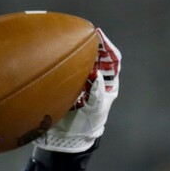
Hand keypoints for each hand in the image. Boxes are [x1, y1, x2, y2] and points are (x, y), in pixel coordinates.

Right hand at [34, 28, 120, 152]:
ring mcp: (81, 81)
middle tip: (80, 32)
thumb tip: (96, 74)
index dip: (107, 46)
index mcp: (108, 85)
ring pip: (81, 60)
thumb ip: (97, 93)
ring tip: (68, 37)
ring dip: (76, 49)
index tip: (97, 35)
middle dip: (89, 43)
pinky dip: (63, 59)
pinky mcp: (67, 85)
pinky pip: (66, 68)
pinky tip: (56, 51)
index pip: (112, 60)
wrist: (67, 138)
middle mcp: (96, 80)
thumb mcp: (95, 110)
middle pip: (96, 55)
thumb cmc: (86, 126)